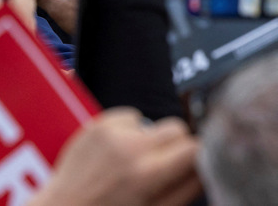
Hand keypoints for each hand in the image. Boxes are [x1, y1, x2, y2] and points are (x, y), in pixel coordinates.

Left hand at [31, 108, 200, 205]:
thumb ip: (187, 188)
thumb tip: (208, 163)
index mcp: (148, 174)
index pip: (195, 147)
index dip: (200, 156)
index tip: (195, 164)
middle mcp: (129, 147)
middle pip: (177, 128)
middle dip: (178, 145)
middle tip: (165, 166)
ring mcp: (110, 132)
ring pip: (153, 121)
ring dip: (151, 138)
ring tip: (136, 162)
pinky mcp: (96, 124)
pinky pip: (129, 116)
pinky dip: (130, 130)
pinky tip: (119, 151)